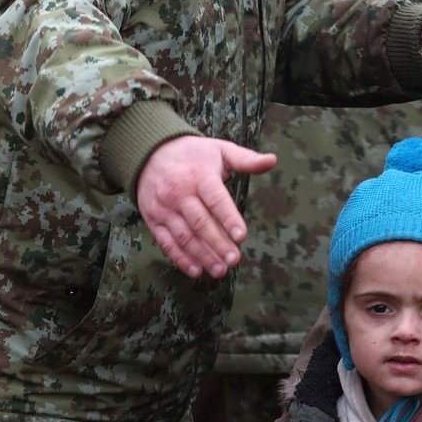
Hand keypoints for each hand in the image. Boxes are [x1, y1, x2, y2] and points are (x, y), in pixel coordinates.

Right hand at [137, 136, 276, 277]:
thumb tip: (272, 161)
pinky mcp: (154, 219)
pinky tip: (196, 271)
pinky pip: (166, 242)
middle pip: (200, 222)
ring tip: (220, 270)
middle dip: (217, 243)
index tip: (242, 236)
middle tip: (234, 260)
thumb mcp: (220, 150)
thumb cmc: (193, 153)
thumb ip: (246, 159)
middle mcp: (180, 193)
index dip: (229, 218)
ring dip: (202, 255)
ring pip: (184, 236)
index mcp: (200, 176)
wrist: (149, 153)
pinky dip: (180, 258)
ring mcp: (165, 208)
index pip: (216, 199)